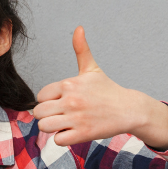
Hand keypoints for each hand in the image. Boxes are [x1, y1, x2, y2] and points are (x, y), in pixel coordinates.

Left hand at [33, 26, 167, 149]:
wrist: (129, 109)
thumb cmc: (108, 90)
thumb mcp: (92, 69)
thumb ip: (81, 50)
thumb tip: (78, 28)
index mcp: (69, 84)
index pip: (40, 96)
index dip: (47, 101)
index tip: (59, 102)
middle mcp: (71, 100)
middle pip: (38, 113)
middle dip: (47, 115)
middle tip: (60, 115)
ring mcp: (76, 118)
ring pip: (44, 126)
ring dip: (52, 128)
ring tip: (63, 124)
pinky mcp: (82, 134)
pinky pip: (58, 140)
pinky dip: (63, 138)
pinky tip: (73, 132)